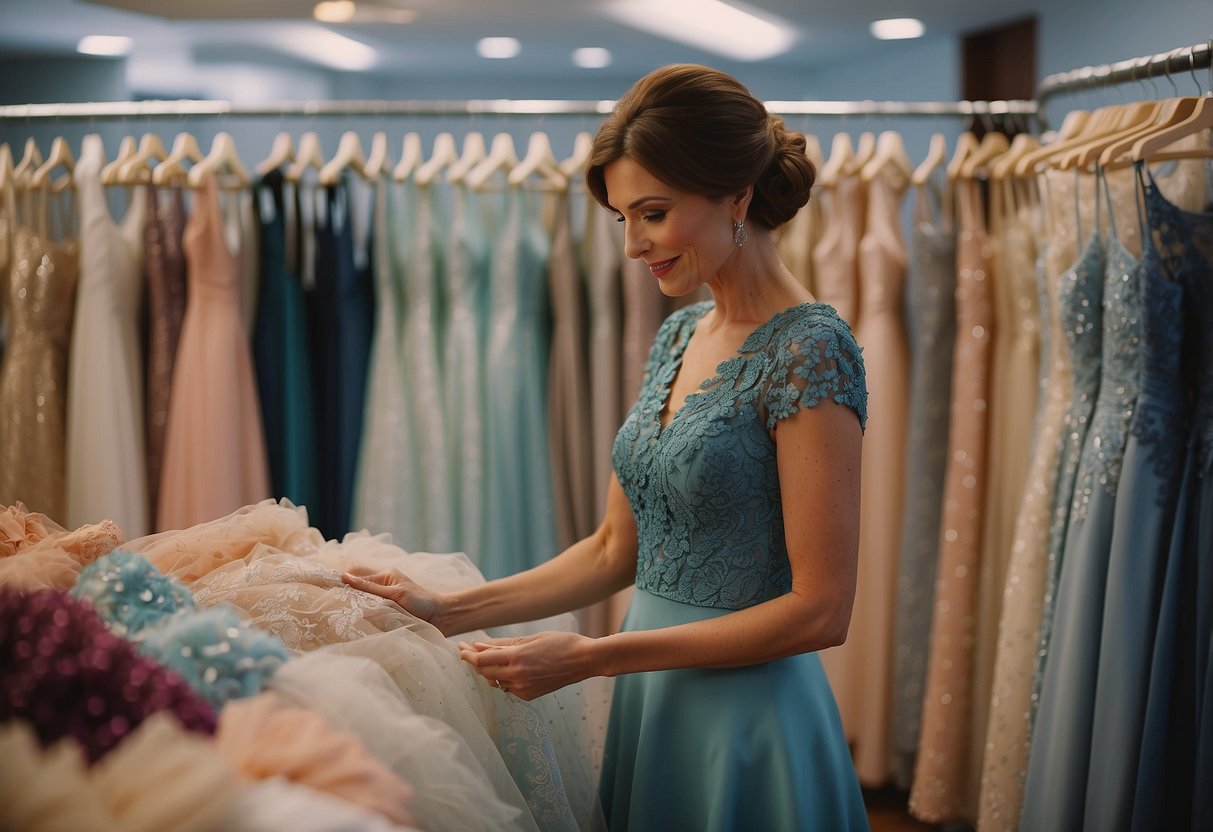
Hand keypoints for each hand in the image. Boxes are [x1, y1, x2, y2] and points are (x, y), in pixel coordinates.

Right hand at [340, 569, 446, 630]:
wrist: (441, 618)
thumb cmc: (421, 601)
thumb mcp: (394, 593)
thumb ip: (370, 587)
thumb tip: (344, 576)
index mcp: (385, 577)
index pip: (358, 580)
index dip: (344, 587)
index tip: (329, 594)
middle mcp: (383, 589)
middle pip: (359, 595)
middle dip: (351, 602)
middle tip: (337, 611)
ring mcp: (384, 603)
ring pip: (364, 608)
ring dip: (360, 614)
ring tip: (348, 620)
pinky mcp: (387, 617)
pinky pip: (371, 619)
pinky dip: (367, 623)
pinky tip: (359, 627)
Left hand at [458, 632, 594, 700]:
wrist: (585, 660)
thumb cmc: (561, 643)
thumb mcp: (531, 639)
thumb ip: (503, 644)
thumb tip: (479, 645)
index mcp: (517, 658)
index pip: (481, 660)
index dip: (467, 655)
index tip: (460, 648)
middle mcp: (517, 676)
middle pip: (484, 672)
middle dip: (473, 662)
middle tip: (466, 650)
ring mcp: (523, 688)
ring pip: (494, 681)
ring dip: (487, 670)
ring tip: (485, 656)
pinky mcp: (529, 695)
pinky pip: (507, 687)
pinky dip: (503, 677)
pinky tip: (506, 668)